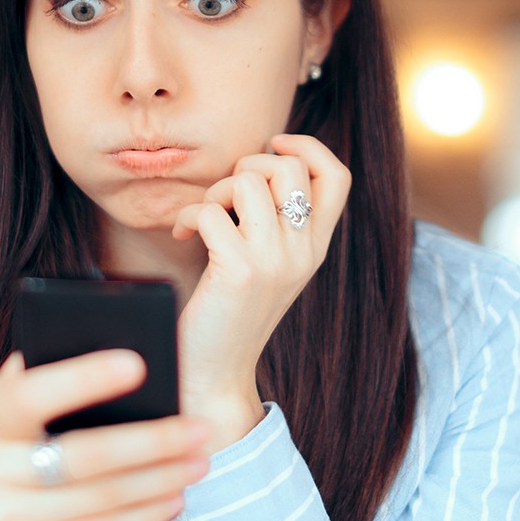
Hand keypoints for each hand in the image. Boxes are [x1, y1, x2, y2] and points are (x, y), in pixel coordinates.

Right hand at [0, 350, 209, 520]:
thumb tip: (87, 337)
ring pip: (101, 496)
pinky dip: (145, 515)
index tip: (138, 364)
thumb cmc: (17, 474)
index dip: (82, 379)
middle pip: (82, 453)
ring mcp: (1, 520)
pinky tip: (175, 499)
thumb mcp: (10, 431)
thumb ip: (34, 390)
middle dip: (151, 440)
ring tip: (199, 462)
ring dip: (160, 478)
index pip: (29, 396)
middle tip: (199, 429)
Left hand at [171, 133, 351, 447]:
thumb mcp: (270, 265)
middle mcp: (303, 252)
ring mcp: (275, 261)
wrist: (216, 374)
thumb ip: (276, 222)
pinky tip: (183, 236)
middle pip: (289, 167)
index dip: (307, 147)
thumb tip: (260, 162)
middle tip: (226, 196)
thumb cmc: (231, 313)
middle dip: (248, 165)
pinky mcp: (239, 271)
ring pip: (249, 180)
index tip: (272, 147)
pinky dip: (188, 216)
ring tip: (205, 217)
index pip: (337, 176)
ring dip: (216, 190)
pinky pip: (211, 211)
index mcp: (315, 248)